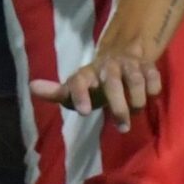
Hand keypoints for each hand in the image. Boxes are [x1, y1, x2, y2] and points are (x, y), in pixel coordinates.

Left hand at [32, 39, 161, 132]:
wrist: (121, 56)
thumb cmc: (95, 82)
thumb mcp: (76, 87)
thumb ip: (57, 92)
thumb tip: (31, 87)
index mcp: (86, 73)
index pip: (79, 81)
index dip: (80, 95)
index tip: (85, 113)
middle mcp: (107, 66)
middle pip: (111, 82)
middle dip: (117, 105)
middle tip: (122, 128)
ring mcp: (128, 65)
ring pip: (134, 79)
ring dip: (136, 99)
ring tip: (136, 113)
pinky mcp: (147, 66)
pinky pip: (152, 76)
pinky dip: (152, 87)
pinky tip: (150, 97)